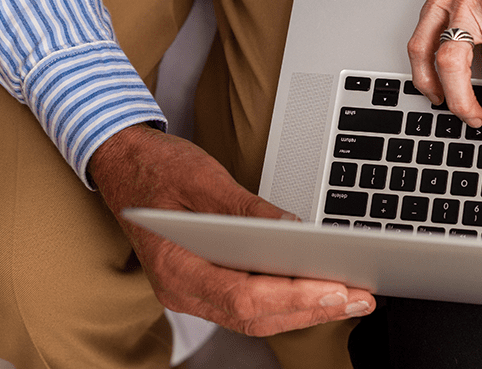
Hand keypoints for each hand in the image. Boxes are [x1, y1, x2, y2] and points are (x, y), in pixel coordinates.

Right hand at [88, 123, 373, 336]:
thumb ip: (245, 209)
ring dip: (306, 311)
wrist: (122, 163)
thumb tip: (292, 230)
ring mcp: (192, 292)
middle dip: (312, 310)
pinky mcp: (207, 283)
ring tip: (352, 299)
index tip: (335, 289)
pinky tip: (319, 292)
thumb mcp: (202, 178)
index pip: (243, 296)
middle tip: (360, 299)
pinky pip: (251, 305)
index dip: (293, 297)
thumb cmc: (155, 169)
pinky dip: (288, 302)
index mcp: (175, 267)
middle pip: (255, 316)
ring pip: (256, 317)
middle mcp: (182, 290)